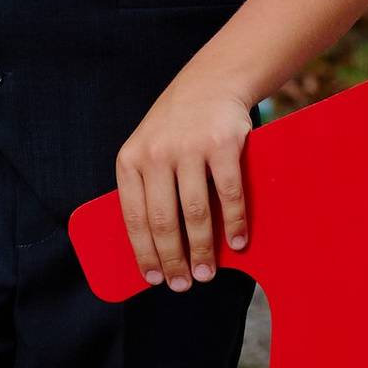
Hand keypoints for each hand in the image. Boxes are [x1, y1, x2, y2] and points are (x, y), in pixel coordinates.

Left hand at [116, 79, 252, 290]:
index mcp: (130, 160)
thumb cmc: (176, 127)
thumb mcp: (148, 150)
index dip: (144, 253)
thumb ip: (147, 188)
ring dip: (202, 250)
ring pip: (195, 213)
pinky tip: (237, 243)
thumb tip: (154, 246)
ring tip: (207, 273)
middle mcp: (156, 154)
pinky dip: (234, 224)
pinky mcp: (223, 144)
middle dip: (173, 260)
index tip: (153, 278)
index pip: (133, 218)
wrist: (210, 82)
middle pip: (163, 221)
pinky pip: (229, 194)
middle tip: (183, 285)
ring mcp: (190, 148)